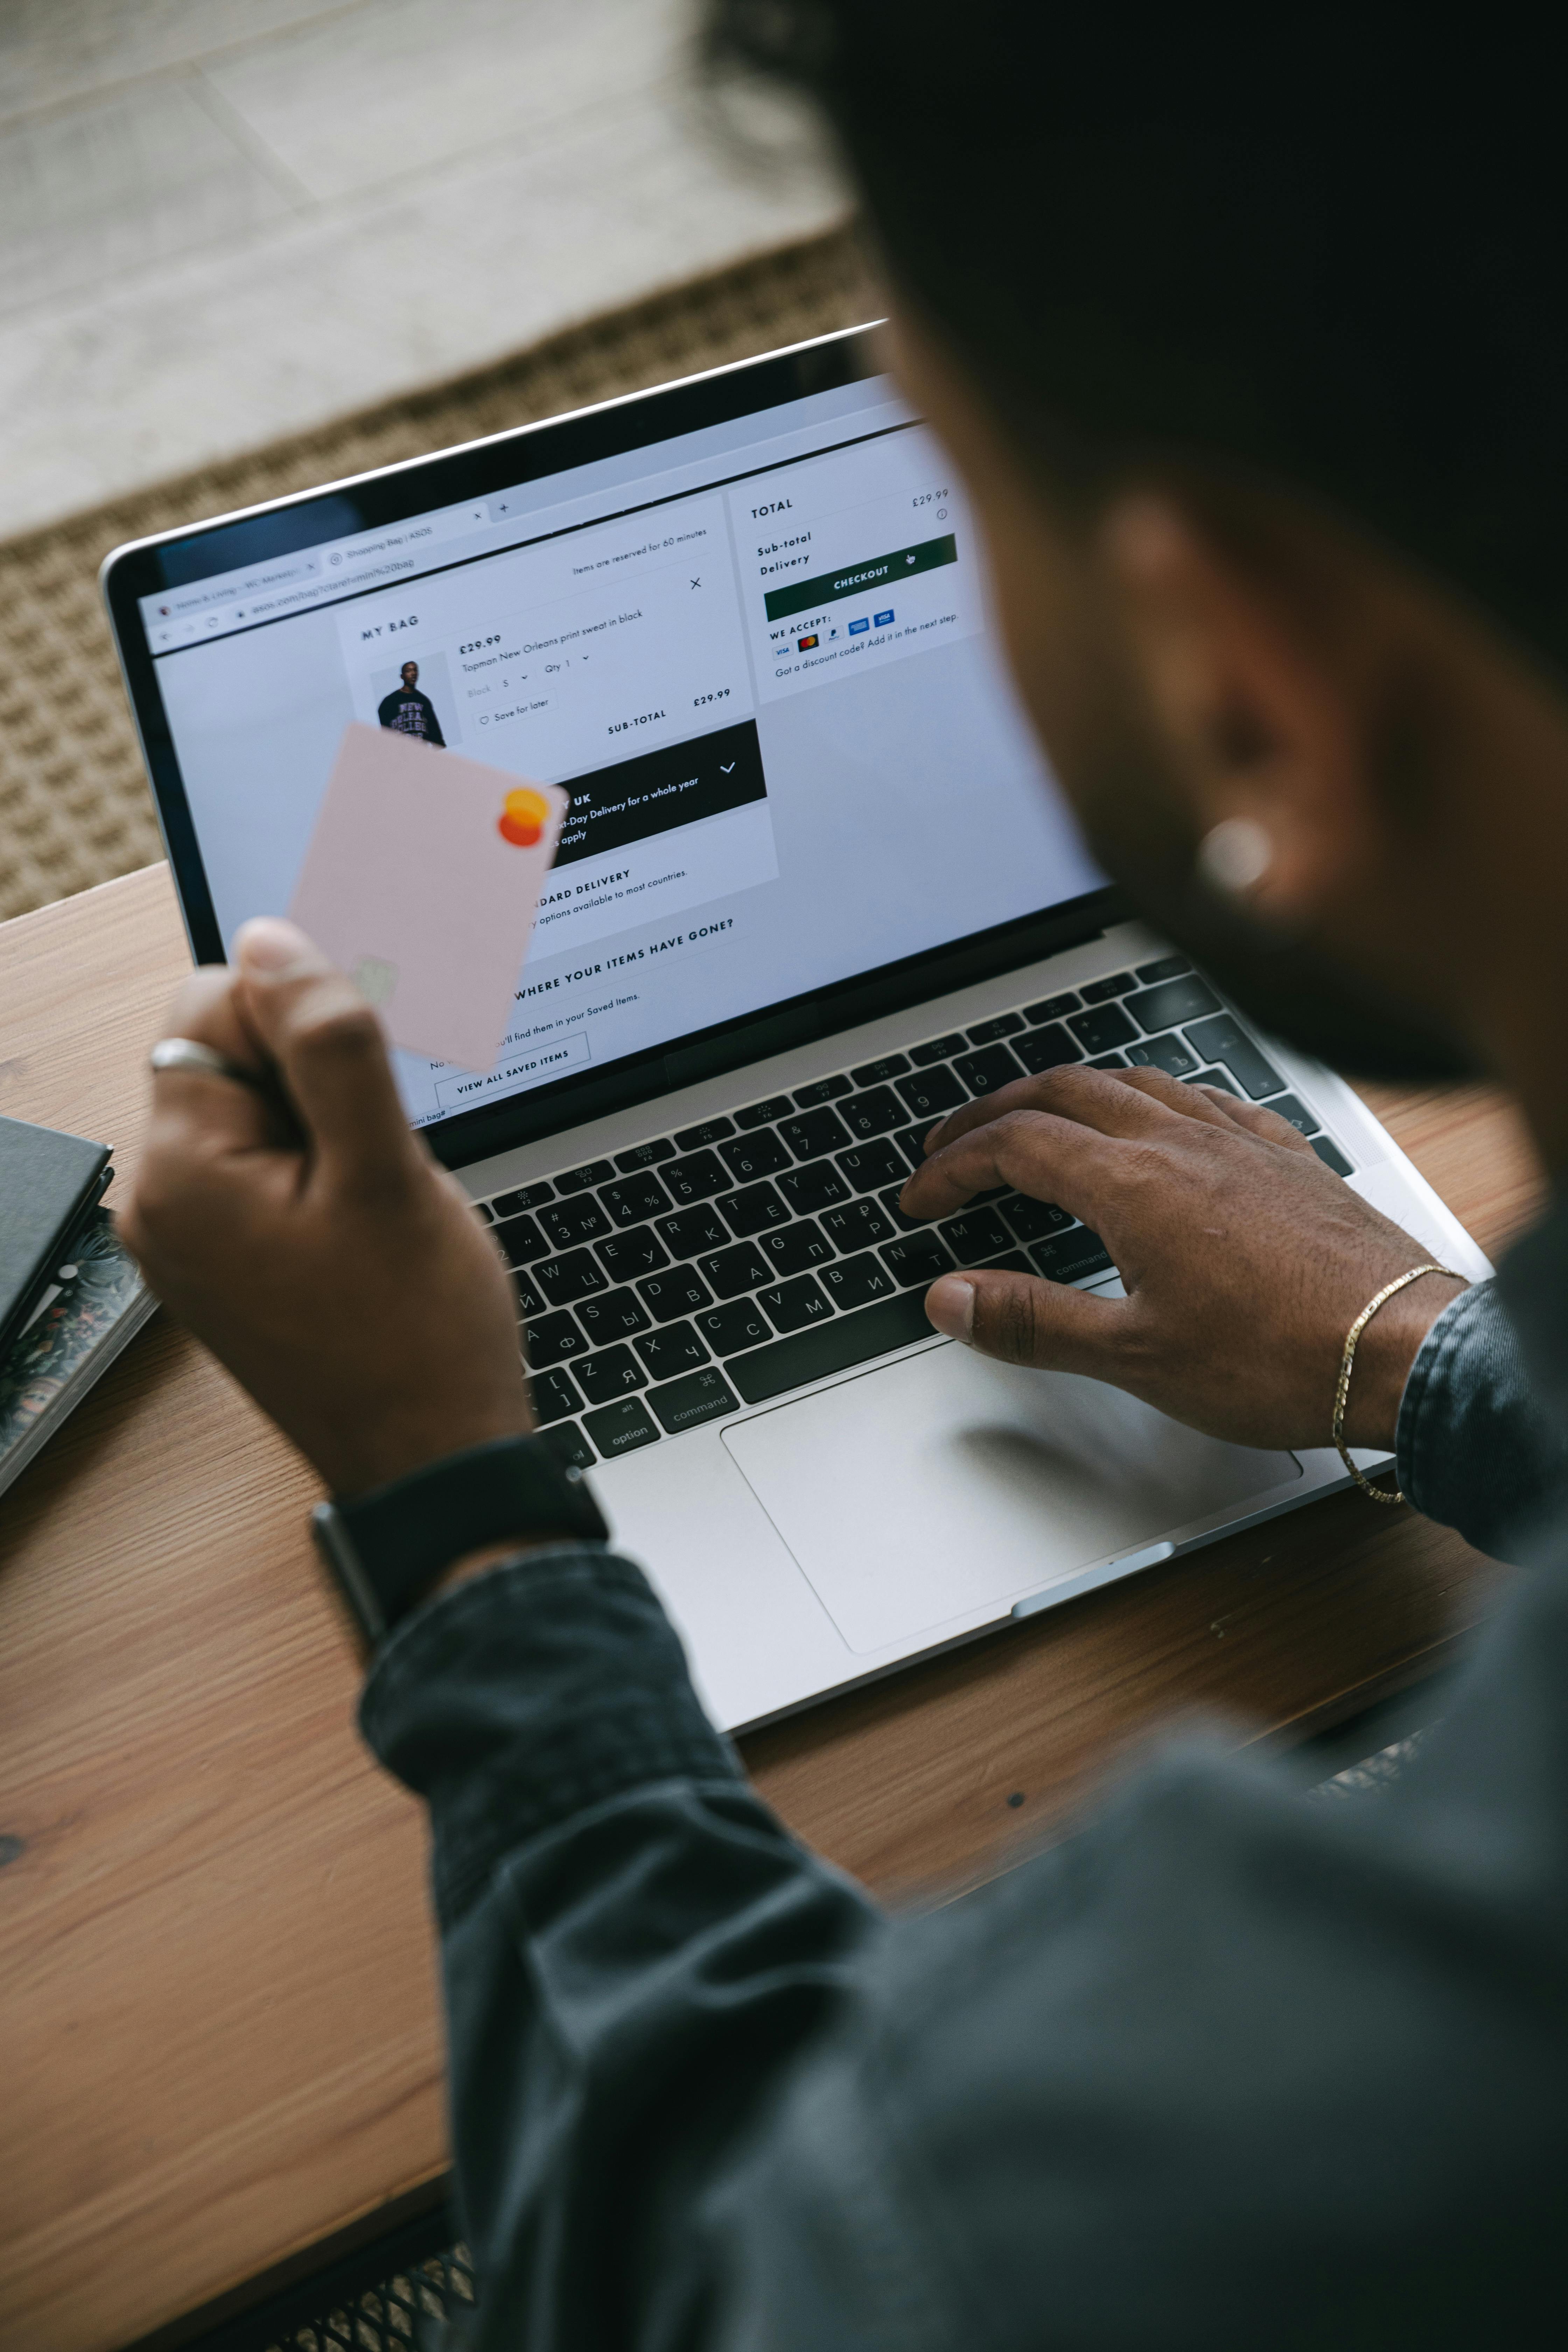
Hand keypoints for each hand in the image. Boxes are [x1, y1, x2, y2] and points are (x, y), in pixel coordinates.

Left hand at [123, 919, 531, 1495]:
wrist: (432, 1459)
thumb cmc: (417, 1335)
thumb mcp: (386, 1169)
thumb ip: (327, 1041)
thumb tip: (272, 940)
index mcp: (179, 1173)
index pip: (215, 1004)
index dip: (308, 1023)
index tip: (369, 1097)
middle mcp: (161, 1203)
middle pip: (233, 1054)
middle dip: (320, 1080)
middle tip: (379, 1164)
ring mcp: (192, 1238)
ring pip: (263, 1109)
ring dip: (332, 1128)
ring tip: (376, 1206)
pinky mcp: (228, 1259)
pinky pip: (270, 1167)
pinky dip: (326, 1173)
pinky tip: (366, 1228)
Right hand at [899, 1066, 1465, 1451]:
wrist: (1404, 1350)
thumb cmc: (1283, 1359)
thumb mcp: (1134, 1356)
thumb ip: (1033, 1321)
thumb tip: (953, 1299)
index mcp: (1134, 1185)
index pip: (1016, 1147)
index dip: (955, 1167)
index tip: (923, 1197)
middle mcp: (1184, 1145)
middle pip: (1064, 1092)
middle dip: (994, 1112)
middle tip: (955, 1144)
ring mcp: (1240, 1143)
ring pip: (1135, 1082)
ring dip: (1070, 1093)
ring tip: (1041, 1118)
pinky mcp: (1288, 1158)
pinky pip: (1208, 1099)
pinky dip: (1157, 1099)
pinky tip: (1163, 1121)